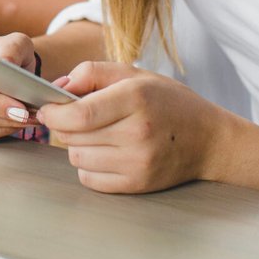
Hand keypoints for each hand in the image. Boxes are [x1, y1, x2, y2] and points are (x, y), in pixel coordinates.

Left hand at [37, 63, 226, 193]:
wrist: (210, 140)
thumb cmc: (169, 102)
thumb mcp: (135, 74)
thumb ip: (92, 73)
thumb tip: (57, 88)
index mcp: (136, 98)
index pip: (77, 115)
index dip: (53, 112)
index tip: (47, 108)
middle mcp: (137, 133)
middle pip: (72, 136)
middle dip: (64, 126)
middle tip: (78, 118)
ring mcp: (138, 163)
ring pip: (77, 158)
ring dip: (77, 145)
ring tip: (98, 135)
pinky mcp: (138, 185)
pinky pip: (90, 179)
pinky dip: (89, 166)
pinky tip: (106, 153)